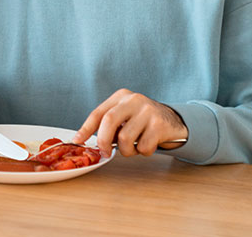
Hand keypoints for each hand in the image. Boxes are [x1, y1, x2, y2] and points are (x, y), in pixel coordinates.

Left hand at [72, 89, 187, 156]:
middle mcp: (133, 100)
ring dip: (128, 151)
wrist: (174, 121)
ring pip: (125, 139)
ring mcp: (147, 111)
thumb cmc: (143, 121)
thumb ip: (109, 125)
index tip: (77, 141)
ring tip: (134, 147)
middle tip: (105, 153)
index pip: (98, 113)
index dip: (85, 129)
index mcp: (121, 97)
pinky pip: (143, 146)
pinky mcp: (159, 124)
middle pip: (109, 121)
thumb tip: (88, 142)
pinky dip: (143, 151)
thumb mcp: (125, 116)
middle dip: (103, 141)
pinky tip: (149, 144)